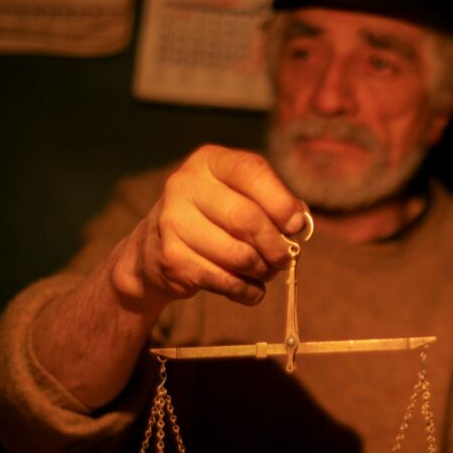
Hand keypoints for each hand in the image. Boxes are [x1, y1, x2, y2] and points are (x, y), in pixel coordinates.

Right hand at [111, 145, 308, 312]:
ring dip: (263, 271)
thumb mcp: (237, 196)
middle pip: (247, 219)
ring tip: (265, 271)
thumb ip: (271, 202)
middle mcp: (185, 185)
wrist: (153, 249)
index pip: (252, 171)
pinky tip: (250, 289)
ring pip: (239, 255)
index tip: (296, 226)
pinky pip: (226, 281)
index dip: (281, 202)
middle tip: (285, 258)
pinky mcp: (172, 259)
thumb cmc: (213, 219)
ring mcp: (174, 222)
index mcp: (208, 161)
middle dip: (276, 246)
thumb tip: (299, 223)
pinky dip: (247, 291)